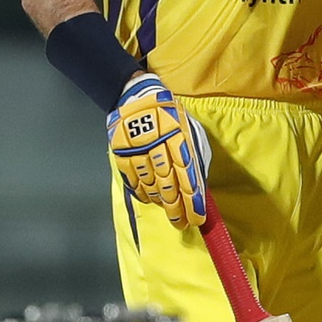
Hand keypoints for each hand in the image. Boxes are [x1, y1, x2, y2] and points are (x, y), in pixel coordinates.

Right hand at [107, 74, 211, 228]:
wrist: (138, 97)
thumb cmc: (171, 116)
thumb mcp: (191, 130)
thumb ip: (195, 156)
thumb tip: (199, 184)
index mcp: (180, 139)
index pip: (188, 176)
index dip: (192, 200)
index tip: (196, 217)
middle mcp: (159, 147)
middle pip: (169, 185)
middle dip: (176, 209)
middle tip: (181, 224)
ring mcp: (138, 151)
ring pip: (150, 185)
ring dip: (160, 201)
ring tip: (168, 210)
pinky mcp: (122, 153)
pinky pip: (132, 179)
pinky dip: (141, 192)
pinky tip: (149, 199)